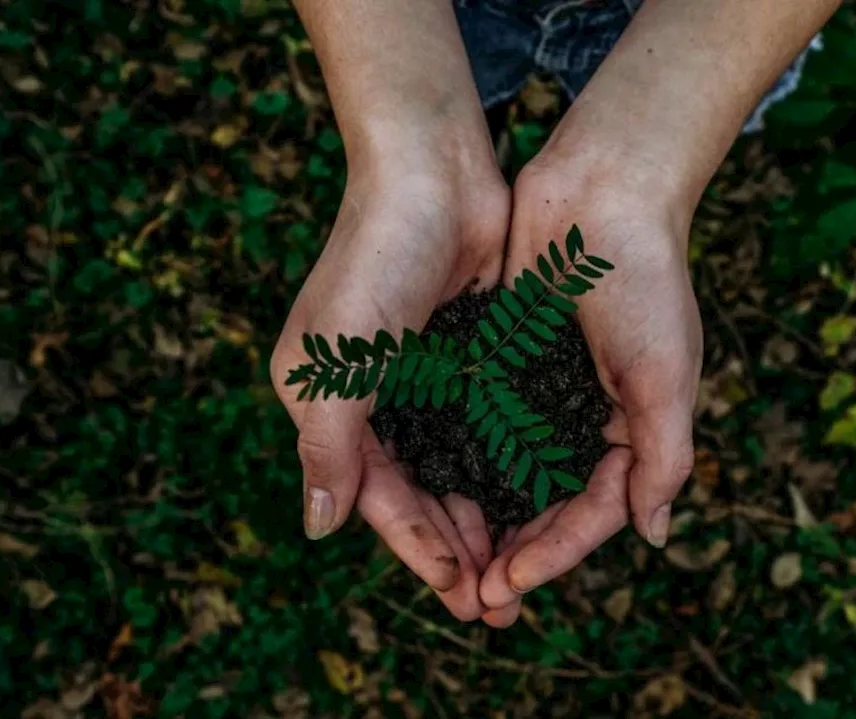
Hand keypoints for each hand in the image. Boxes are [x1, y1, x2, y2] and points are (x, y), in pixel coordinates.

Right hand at [270, 155, 508, 620]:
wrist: (433, 172)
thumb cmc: (375, 259)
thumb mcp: (338, 360)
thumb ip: (328, 446)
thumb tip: (319, 528)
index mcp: (329, 404)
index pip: (376, 496)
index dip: (417, 548)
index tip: (460, 591)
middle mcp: (374, 398)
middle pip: (419, 492)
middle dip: (456, 548)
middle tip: (497, 604)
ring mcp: (424, 378)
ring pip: (457, 468)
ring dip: (485, 518)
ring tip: (520, 568)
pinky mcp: (468, 356)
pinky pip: (487, 428)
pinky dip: (507, 467)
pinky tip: (537, 501)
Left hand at [477, 157, 703, 625]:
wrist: (602, 190)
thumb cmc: (646, 280)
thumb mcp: (666, 375)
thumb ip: (663, 457)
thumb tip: (653, 535)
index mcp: (630, 429)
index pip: (592, 512)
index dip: (554, 553)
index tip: (511, 583)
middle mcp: (583, 418)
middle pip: (545, 505)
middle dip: (514, 552)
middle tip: (474, 598)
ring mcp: (539, 391)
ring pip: (506, 474)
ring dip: (481, 519)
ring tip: (448, 563)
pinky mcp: (501, 360)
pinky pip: (477, 422)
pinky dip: (458, 459)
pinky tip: (428, 489)